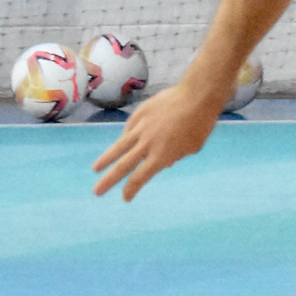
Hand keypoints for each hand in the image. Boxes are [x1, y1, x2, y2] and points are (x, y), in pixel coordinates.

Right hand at [92, 72, 232, 201]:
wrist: (196, 97)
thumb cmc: (199, 125)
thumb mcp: (191, 148)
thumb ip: (176, 156)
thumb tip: (166, 162)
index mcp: (161, 156)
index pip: (140, 177)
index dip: (131, 189)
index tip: (125, 198)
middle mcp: (147, 144)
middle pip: (123, 166)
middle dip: (109, 180)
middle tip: (97, 191)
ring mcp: (141, 127)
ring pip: (119, 146)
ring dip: (105, 159)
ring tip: (95, 169)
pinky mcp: (140, 113)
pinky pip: (129, 128)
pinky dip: (125, 137)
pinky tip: (121, 142)